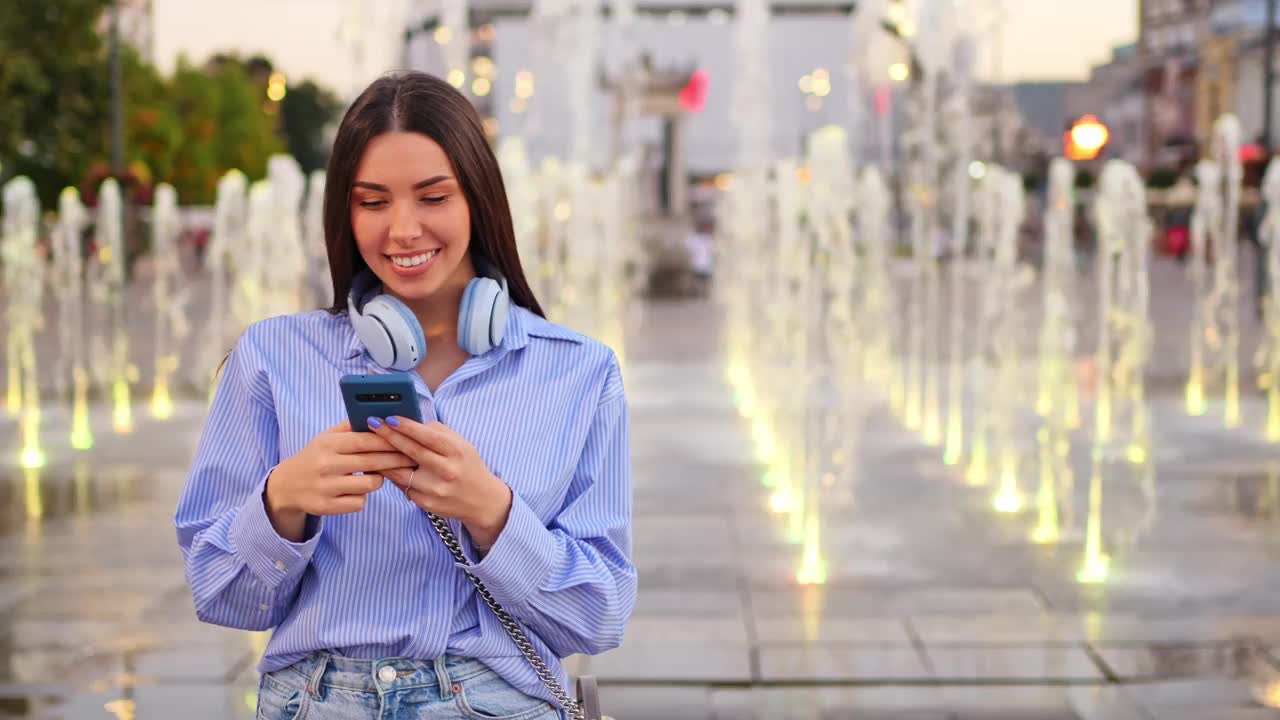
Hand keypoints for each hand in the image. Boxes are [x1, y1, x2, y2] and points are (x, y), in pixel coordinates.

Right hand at [265, 420, 415, 539]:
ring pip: (369, 485)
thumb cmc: (314, 457)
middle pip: (372, 462)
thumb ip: (350, 427)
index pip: (364, 440)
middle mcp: (326, 465)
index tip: (406, 439)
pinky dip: (362, 497)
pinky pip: (359, 502)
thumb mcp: (325, 437)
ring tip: (377, 474)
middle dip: (396, 459)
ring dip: (379, 480)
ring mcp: (326, 488)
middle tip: (411, 457)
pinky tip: (357, 490)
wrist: (285, 486)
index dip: (388, 439)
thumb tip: (377, 413)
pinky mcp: (326, 507)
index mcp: (327, 444)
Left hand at [369, 416, 512, 547]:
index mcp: (457, 452)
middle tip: (373, 424)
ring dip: (384, 458)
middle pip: (412, 451)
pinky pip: (403, 487)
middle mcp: (447, 470)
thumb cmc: (468, 466)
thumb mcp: (462, 444)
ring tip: (371, 446)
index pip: (427, 436)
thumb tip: (411, 422)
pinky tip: (385, 466)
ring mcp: (436, 489)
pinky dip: (394, 476)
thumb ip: (438, 432)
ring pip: (401, 472)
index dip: (406, 426)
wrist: (482, 500)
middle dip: (389, 436)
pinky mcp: (427, 504)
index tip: (389, 417)